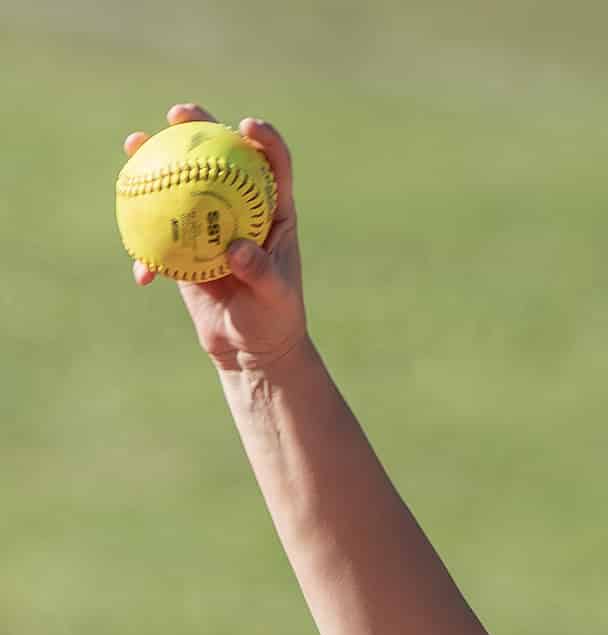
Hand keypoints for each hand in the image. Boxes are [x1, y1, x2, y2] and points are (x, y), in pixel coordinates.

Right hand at [125, 104, 307, 370]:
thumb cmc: (274, 319)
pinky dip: (142, 240)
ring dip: (153, 158)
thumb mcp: (275, 298)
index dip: (264, 139)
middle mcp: (239, 208)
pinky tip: (141, 270)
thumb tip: (235, 248)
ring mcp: (206, 222)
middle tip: (176, 115)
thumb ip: (261, 272)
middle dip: (197, 126)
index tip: (246, 126)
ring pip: (178, 181)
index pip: (274, 165)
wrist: (249, 347)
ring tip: (133, 143)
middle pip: (217, 156)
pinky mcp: (180, 243)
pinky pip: (154, 229)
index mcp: (273, 212)